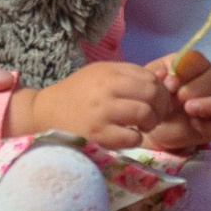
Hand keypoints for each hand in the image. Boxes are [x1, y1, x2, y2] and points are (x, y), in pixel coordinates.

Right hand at [13, 61, 183, 146]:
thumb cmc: (78, 93)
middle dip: (161, 107)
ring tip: (143, 126)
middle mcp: (107, 89)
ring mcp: (102, 113)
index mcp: (110, 72)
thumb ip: (129, 75)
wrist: (46, 112)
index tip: (158, 100)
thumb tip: (164, 80)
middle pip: (152, 95)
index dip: (161, 91)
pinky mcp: (98, 135)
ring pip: (145, 115)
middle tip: (155, 115)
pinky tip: (129, 135)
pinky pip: (132, 137)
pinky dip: (136, 138)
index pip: (151, 78)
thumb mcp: (101, 74)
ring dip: (150, 123)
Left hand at [143, 49, 210, 153]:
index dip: (186, 70)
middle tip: (178, 97)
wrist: (154, 127)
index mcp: (195, 67)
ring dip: (210, 104)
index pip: (198, 60)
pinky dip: (210, 126)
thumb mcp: (151, 84)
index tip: (170, 83)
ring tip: (189, 109)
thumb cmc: (156, 99)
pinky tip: (194, 125)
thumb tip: (164, 75)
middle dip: (196, 87)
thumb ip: (157, 75)